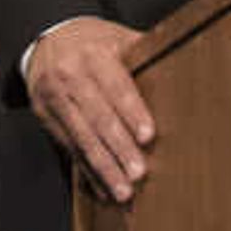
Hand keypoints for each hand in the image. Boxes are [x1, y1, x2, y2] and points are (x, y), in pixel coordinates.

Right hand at [27, 16, 155, 203]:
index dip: (131, 111)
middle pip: (97, 116)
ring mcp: (53, 97)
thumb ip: (144, 56)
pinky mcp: (44, 115)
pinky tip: (102, 189)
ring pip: (81, 138)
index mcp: (93, 53)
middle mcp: (69, 74)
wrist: (47, 39)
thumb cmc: (94, 43)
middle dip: (119, 148)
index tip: (147, 136)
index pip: (115, 85)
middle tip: (138, 173)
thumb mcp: (117, 38)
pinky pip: (68, 148)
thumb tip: (186, 70)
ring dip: (103, 168)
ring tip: (122, 191)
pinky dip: (87, 171)